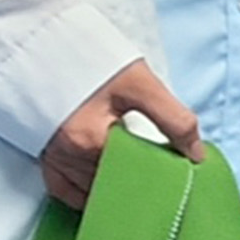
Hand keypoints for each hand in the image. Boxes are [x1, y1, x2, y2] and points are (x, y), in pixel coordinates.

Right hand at [40, 63, 203, 210]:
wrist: (47, 44)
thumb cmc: (93, 61)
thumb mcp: (140, 83)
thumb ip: (173, 119)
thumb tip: (196, 154)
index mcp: (92, 139)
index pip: (135, 174)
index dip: (159, 177)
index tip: (178, 175)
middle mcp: (68, 155)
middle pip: (112, 184)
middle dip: (138, 185)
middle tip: (162, 184)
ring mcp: (53, 157)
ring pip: (90, 190)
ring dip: (114, 191)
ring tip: (140, 188)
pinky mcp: (44, 154)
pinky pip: (63, 190)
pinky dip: (83, 195)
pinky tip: (103, 195)